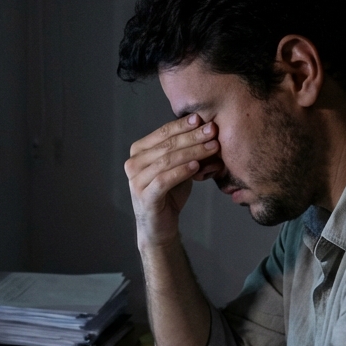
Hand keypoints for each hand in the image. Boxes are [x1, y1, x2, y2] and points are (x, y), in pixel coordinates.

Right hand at [124, 114, 222, 247]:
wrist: (160, 226)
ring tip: (211, 148)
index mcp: (138, 151)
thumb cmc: (170, 194)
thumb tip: (207, 128)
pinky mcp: (144, 197)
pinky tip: (196, 166)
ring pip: (166, 161)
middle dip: (192, 137)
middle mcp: (133, 163)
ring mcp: (136, 181)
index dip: (183, 125)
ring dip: (192, 152)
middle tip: (212, 131)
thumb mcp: (177, 167)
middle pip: (166, 145)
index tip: (202, 119)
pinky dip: (181, 171)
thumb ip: (185, 150)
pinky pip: (163, 180)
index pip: (162, 133)